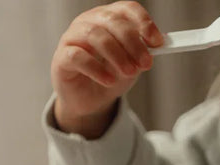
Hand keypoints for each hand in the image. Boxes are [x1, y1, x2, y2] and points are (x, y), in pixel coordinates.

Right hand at [50, 1, 163, 136]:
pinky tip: (109, 80)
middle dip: (133, 43)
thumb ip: (141, 54)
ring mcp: (73, 37)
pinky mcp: (62, 58)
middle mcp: (89, 22)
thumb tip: (155, 46)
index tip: (158, 42)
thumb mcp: (131, 65)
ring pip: (95, 36)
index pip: (126, 9)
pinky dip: (97, 69)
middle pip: (113, 21)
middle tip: (145, 63)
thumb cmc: (109, 76)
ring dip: (117, 55)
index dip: (143, 22)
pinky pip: (78, 57)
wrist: (90, 100)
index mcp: (108, 18)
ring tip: (130, 73)